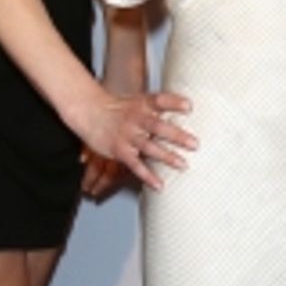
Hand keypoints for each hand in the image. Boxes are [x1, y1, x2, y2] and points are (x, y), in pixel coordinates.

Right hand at [69, 88, 195, 192]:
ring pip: (149, 147)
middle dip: (177, 136)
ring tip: (183, 165)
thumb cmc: (118, 107)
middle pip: (158, 126)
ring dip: (167, 156)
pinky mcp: (119, 150)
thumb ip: (160, 105)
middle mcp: (136, 119)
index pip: (160, 101)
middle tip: (195, 144)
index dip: (175, 102)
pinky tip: (159, 185)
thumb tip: (189, 106)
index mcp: (142, 105)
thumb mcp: (138, 100)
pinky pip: (135, 165)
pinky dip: (148, 176)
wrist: (90, 111)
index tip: (189, 106)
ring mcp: (128, 135)